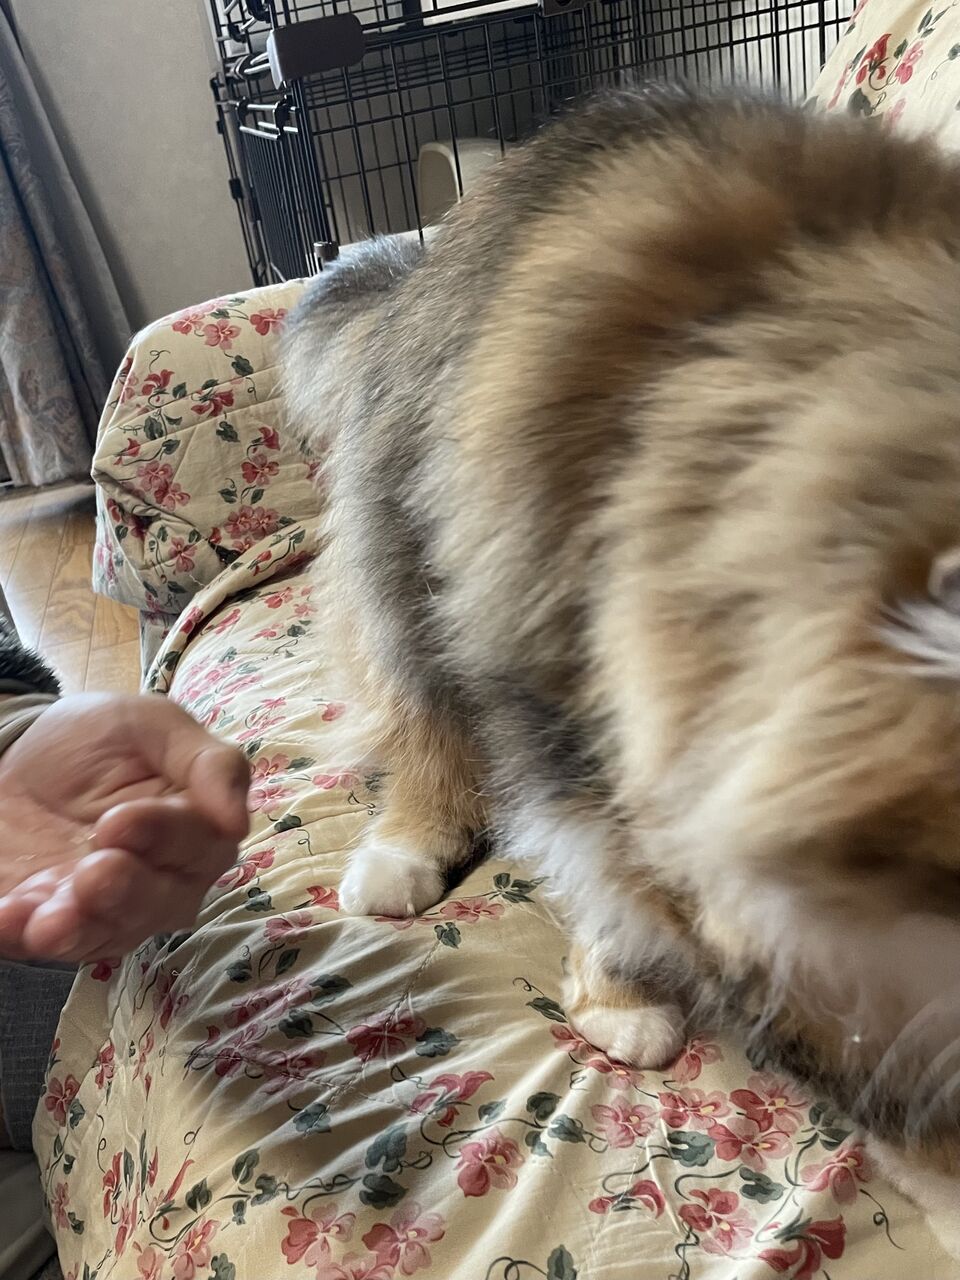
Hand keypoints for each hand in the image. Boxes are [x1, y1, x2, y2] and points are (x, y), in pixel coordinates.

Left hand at [0, 692, 249, 961]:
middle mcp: (161, 880)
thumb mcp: (151, 725)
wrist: (18, 759)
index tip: (118, 821)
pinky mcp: (47, 924)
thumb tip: (237, 820)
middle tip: (92, 872)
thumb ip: (207, 761)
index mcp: (196, 829)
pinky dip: (21, 935)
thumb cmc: (100, 740)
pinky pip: (40, 945)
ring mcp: (103, 909)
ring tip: (47, 920)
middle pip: (162, 903)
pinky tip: (6, 918)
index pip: (201, 845)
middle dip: (126, 892)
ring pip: (108, 935)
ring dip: (78, 929)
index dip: (166, 838)